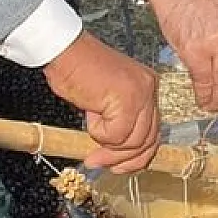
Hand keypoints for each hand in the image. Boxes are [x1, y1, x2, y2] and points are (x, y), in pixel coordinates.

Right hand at [41, 32, 159, 172]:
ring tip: (90, 137)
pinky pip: (116, 135)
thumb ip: (118, 121)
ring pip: (133, 141)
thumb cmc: (77, 72)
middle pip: (148, 139)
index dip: (137, 155)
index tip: (119, 166)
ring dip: (108, 148)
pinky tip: (89, 115)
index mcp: (147, 87)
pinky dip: (98, 133)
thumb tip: (119, 155)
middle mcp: (149, 89)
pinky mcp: (127, 100)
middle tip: (99, 163)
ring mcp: (141, 94)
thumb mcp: (104, 101)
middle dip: (125, 159)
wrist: (64, 51)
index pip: (153, 131)